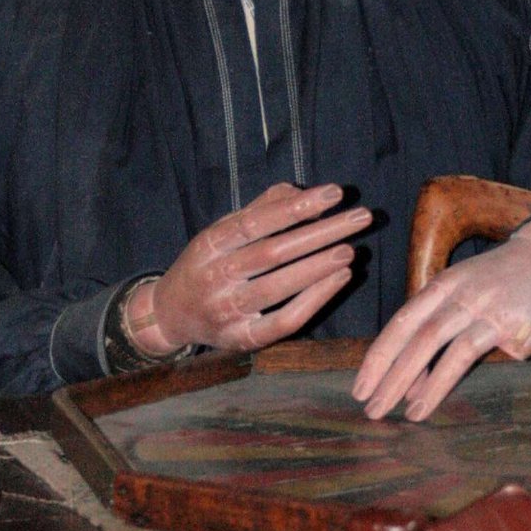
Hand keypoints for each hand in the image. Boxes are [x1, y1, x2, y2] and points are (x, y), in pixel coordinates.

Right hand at [125, 182, 371, 356]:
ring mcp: (227, 311)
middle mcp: (215, 277)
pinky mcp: (242, 338)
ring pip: (278, 287)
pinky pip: (283, 321)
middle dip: (321, 233)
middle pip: (273, 252)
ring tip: (350, 250)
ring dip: (318, 267)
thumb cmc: (205, 265)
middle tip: (360, 218)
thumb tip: (300, 192)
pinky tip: (339, 279)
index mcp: (209, 244)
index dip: (297, 207)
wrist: (170, 315)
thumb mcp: (221, 232)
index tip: (334, 193)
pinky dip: (313, 300)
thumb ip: (260, 210)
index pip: (257, 221)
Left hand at [351, 218, 530, 422]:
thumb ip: (432, 332)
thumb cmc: (491, 284)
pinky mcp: (513, 323)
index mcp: (440, 287)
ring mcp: (487, 307)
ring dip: (424, 382)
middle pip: (418, 336)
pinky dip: (454, 377)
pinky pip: (481, 352)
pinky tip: (439, 398)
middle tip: (371, 408)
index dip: (378, 357)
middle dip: (392, 375)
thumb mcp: (457, 295)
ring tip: (408, 415)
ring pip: (448, 347)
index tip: (360, 388)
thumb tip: (410, 387)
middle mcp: (460, 295)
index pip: (401, 323)